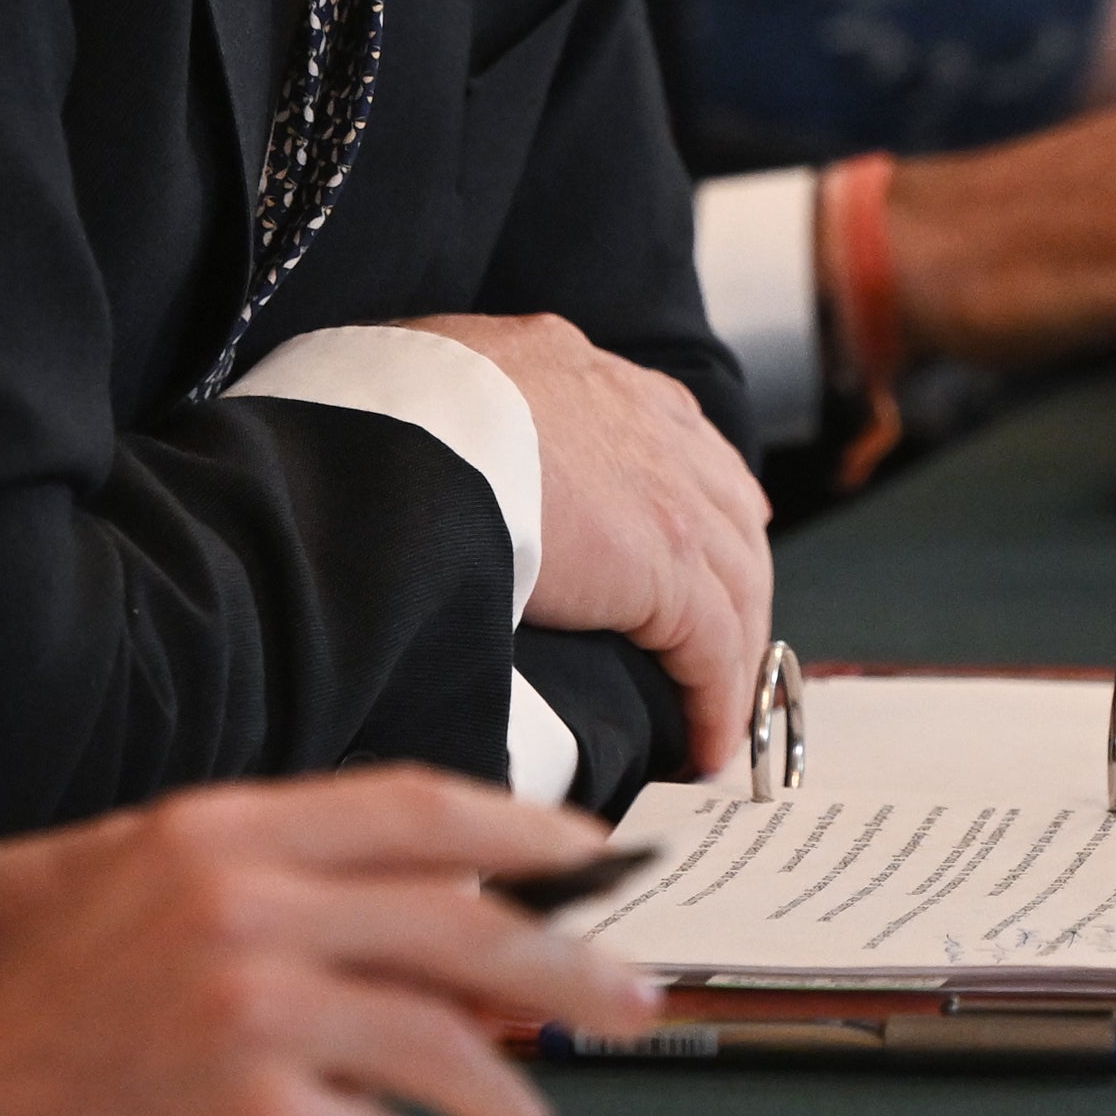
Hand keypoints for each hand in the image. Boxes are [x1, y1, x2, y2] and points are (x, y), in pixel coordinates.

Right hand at [0, 770, 664, 1115]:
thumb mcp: (71, 893)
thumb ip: (209, 875)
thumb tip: (330, 889)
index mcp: (209, 840)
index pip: (410, 809)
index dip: (516, 826)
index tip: (582, 852)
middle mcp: (249, 911)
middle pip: (465, 920)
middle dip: (568, 961)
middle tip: (632, 996)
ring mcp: (266, 1018)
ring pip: (447, 1044)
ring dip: (502, 1096)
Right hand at [403, 311, 771, 780]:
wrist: (405, 435)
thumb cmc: (380, 408)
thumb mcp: (427, 375)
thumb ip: (458, 400)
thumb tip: (431, 420)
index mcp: (579, 370)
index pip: (667, 428)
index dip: (694, 486)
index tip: (706, 526)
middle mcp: (641, 420)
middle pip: (725, 505)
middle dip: (734, 575)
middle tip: (726, 639)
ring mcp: (667, 490)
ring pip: (734, 581)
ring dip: (732, 652)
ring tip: (717, 713)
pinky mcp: (667, 567)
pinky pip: (713, 648)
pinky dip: (716, 700)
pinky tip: (704, 744)